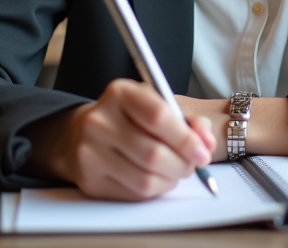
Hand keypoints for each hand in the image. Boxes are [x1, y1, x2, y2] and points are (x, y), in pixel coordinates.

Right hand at [27, 79, 214, 200]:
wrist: (81, 133)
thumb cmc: (128, 118)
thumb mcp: (155, 105)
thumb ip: (186, 120)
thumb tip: (207, 142)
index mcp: (119, 93)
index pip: (158, 116)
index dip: (186, 138)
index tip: (203, 151)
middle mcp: (99, 121)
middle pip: (153, 153)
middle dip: (182, 164)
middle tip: (193, 165)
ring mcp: (90, 152)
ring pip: (145, 179)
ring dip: (170, 180)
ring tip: (174, 171)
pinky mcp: (89, 180)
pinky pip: (133, 194)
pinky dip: (154, 190)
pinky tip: (156, 178)